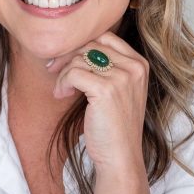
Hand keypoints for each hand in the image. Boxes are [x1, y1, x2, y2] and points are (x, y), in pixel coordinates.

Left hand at [52, 31, 149, 172]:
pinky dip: (63, 83)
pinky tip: (62, 95)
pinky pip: (73, 73)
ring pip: (80, 58)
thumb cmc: (114, 125)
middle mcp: (134, 67)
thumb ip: (107, 66)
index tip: (66, 59)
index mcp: (139, 64)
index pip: (105, 36)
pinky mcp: (106, 89)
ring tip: (62, 90)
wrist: (120, 157)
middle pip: (91, 44)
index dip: (81, 44)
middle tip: (53, 70)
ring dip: (63, 73)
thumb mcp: (119, 89)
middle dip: (68, 56)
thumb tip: (75, 47)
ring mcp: (122, 77)